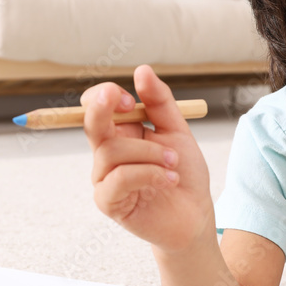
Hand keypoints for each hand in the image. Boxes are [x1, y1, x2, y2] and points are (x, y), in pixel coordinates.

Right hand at [82, 65, 212, 253]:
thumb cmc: (183, 174)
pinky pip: (119, 179)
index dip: (105, 96)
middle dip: (103, 108)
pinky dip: (148, 174)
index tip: (130, 97)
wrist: (195, 215)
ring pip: (113, 152)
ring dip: (150, 154)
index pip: (95, 106)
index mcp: (120, 132)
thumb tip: (141, 70)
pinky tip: (168, 180)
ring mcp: (104, 178)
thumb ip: (159, 102)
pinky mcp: (108, 202)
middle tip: (131, 104)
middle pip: (90, 123)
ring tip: (173, 164)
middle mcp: (107, 153)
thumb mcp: (176, 131)